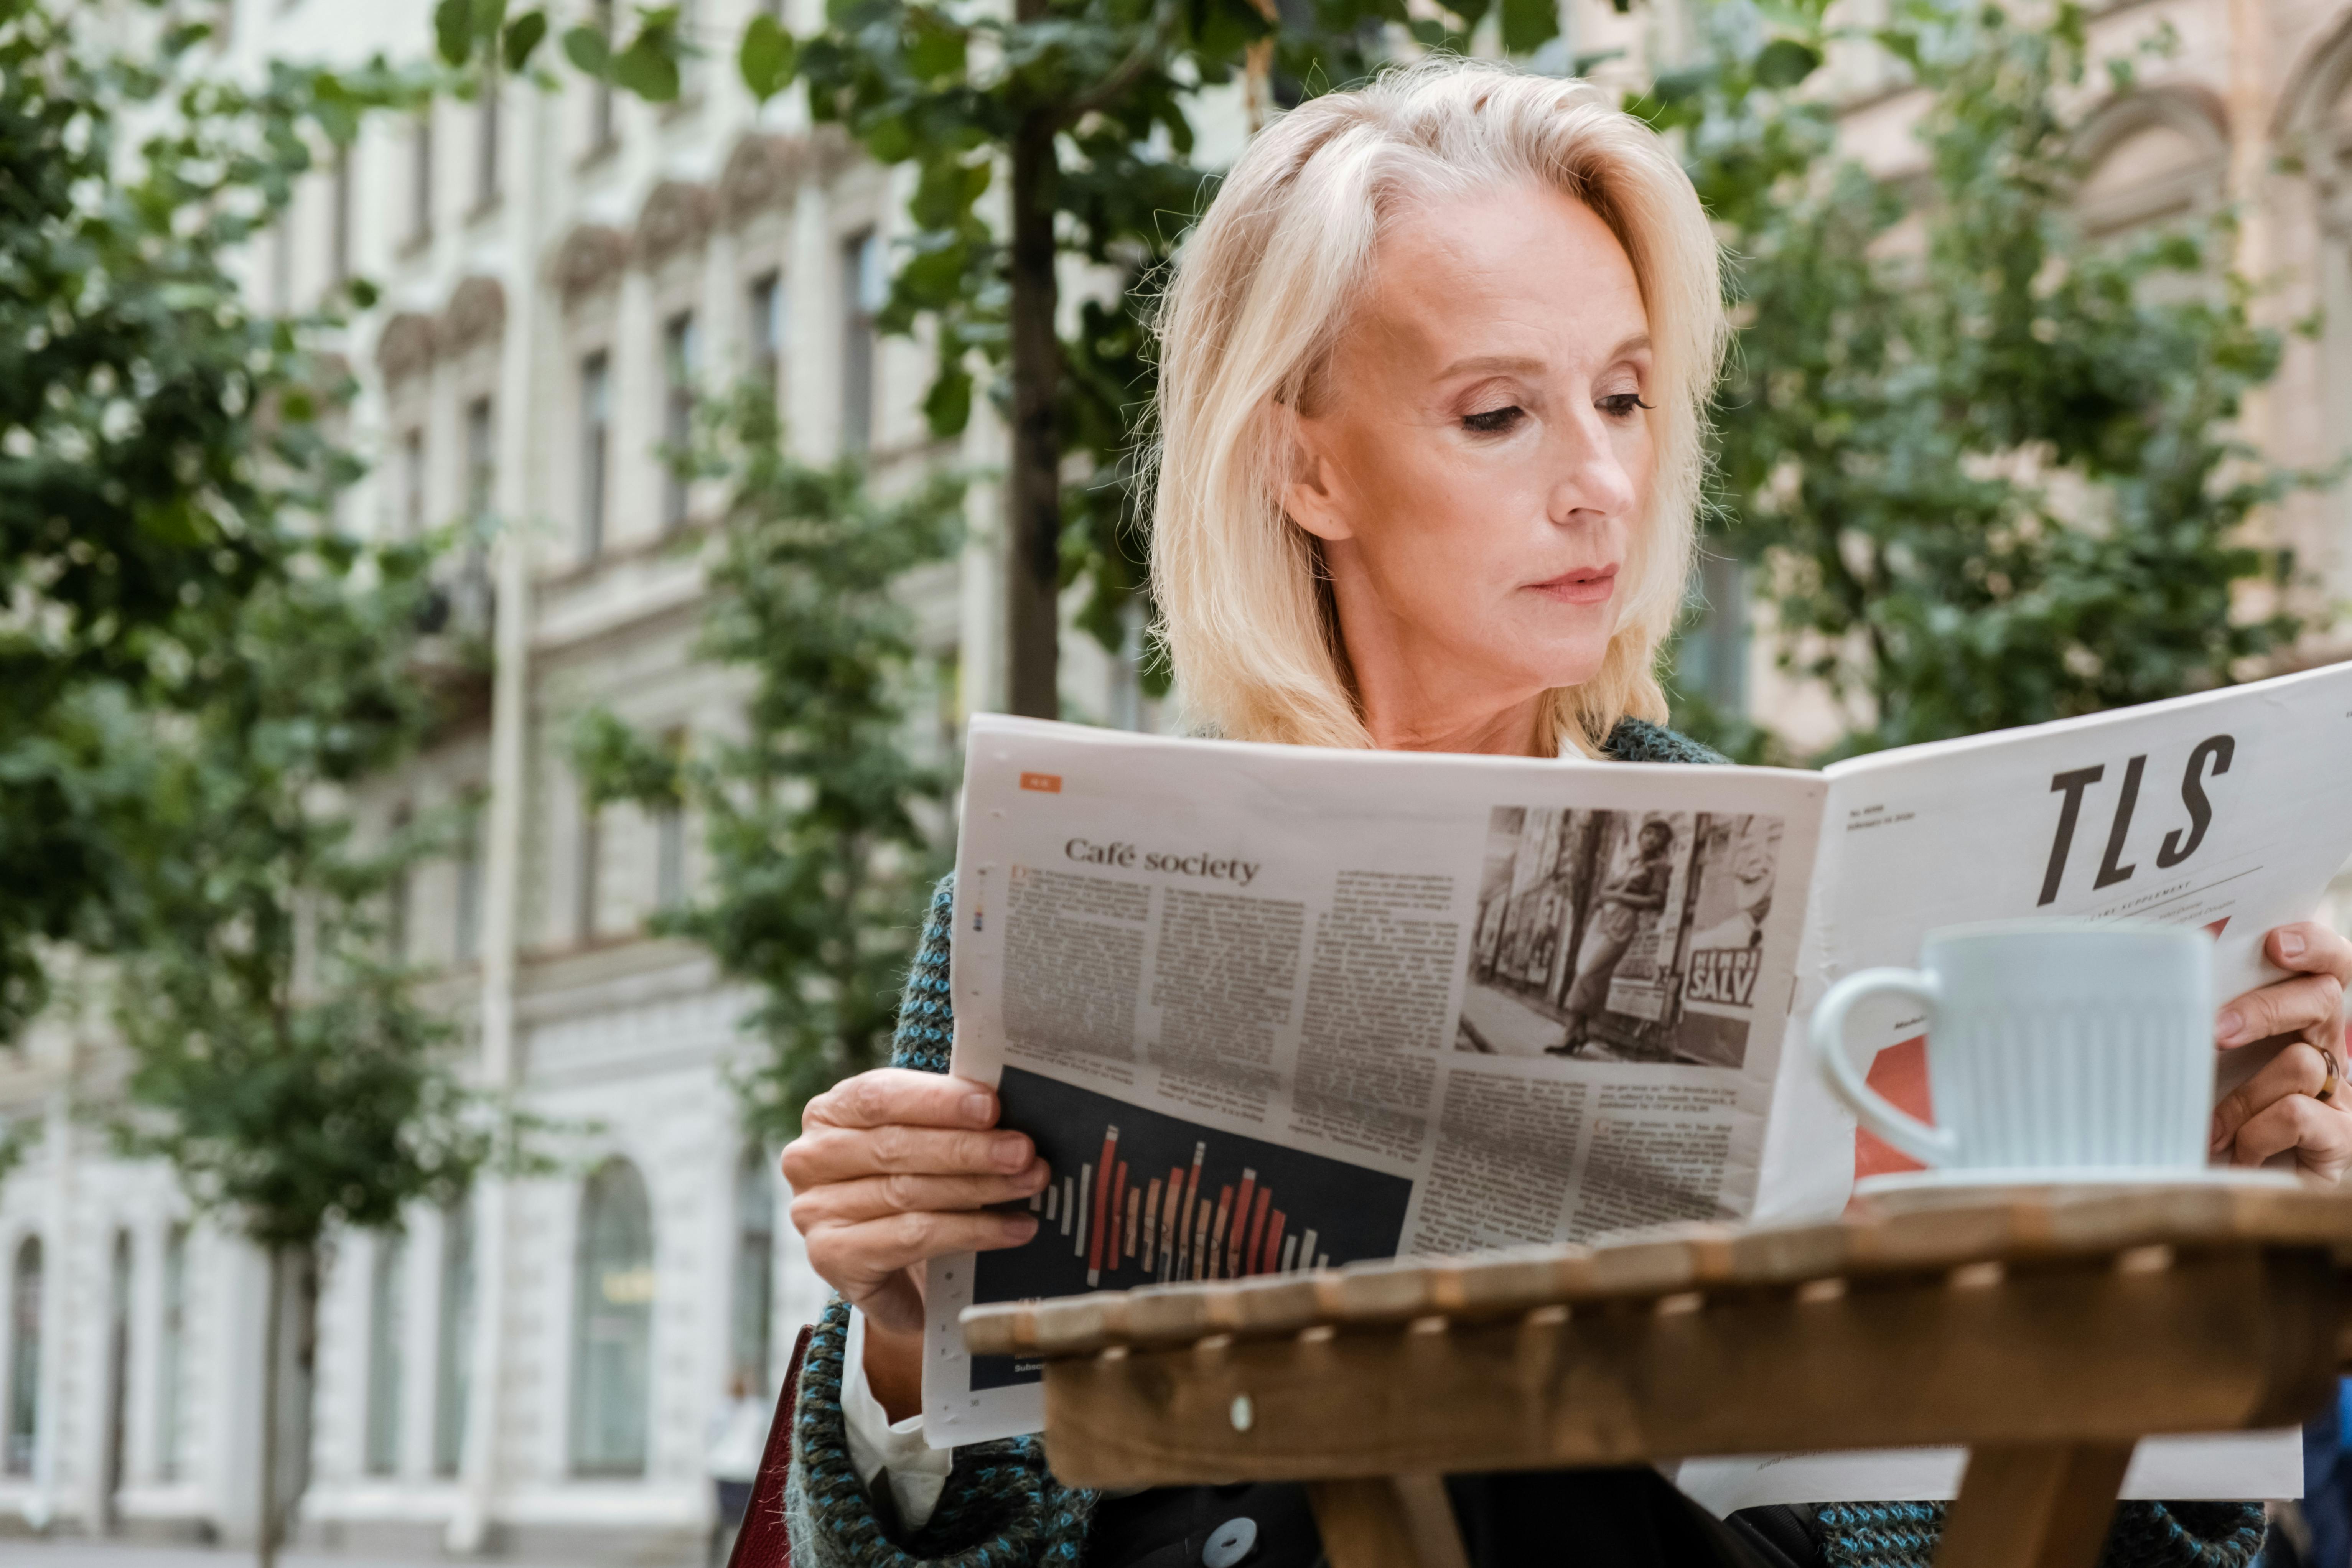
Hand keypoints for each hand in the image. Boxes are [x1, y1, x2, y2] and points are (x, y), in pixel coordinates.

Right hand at [782, 1068, 1046, 1338]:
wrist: (897, 1271)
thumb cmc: (913, 1186)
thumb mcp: (923, 1141)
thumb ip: (947, 1119)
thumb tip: (1007, 1109)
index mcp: (828, 1112)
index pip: (880, 1096)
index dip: (938, 1100)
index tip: (993, 1106)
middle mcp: (810, 1159)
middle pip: (897, 1146)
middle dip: (970, 1148)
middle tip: (1025, 1151)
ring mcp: (814, 1212)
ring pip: (908, 1193)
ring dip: (981, 1188)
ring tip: (1030, 1184)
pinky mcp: (833, 1258)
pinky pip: (912, 1238)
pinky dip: (972, 1232)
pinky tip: (1013, 1229)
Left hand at [2210, 922, 2351, 1180]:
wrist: (2230, 1194)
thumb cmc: (2207, 1117)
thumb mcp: (2200, 1063)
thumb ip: (2194, 1023)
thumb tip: (2147, 983)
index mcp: (2298, 1019)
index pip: (2327, 964)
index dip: (2313, 944)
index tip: (2274, 941)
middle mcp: (2327, 1048)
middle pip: (2323, 997)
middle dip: (2266, 1009)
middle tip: (2216, 1031)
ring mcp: (2341, 1094)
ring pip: (2302, 1062)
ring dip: (2244, 1096)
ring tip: (2211, 1128)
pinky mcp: (2341, 1137)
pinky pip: (2298, 1114)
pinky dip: (2256, 1132)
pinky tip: (2237, 1153)